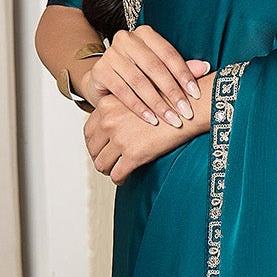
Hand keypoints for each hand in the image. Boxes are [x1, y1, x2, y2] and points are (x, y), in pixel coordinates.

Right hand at [84, 27, 208, 128]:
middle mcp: (126, 39)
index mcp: (145, 34)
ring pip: (139, 81)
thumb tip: (204, 67)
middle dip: (172, 92)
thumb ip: (180, 69)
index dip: (184, 75)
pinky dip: (139, 107)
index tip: (196, 95)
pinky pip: (123, 91)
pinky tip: (151, 119)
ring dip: (157, 103)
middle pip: (155, 67)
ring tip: (171, 119)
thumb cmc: (137, 74)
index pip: (168, 54)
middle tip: (185, 111)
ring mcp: (111, 54)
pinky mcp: (100, 71)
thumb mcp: (159, 71)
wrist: (104, 80)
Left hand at [85, 68, 213, 184]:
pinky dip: (119, 179)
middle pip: (92, 147)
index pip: (88, 129)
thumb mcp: (137, 96)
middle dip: (99, 157)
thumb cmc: (170, 102)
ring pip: (101, 163)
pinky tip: (125, 178)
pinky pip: (117, 174)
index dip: (93, 143)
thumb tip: (116, 124)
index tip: (101, 149)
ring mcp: (119, 139)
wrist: (188, 109)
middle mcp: (108, 121)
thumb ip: (121, 108)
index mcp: (107, 105)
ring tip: (116, 172)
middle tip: (108, 163)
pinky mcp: (133, 155)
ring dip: (107, 170)